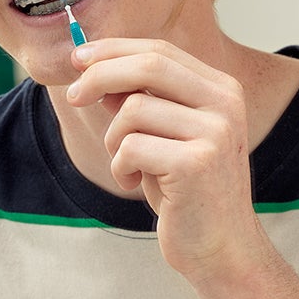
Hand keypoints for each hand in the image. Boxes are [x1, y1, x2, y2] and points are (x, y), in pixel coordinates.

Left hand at [64, 39, 271, 284]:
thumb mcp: (163, 137)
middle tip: (73, 96)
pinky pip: (132, 147)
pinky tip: (133, 183)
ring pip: (134, 110)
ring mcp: (215, 133)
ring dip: (113, 139)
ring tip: (125, 164)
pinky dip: (120, 166)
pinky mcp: (197, 163)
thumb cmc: (187, 192)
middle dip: (100, 76)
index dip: (114, 50)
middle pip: (149, 65)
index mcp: (221, 90)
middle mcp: (225, 105)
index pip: (160, 51)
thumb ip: (140, 101)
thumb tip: (94, 69)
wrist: (220, 247)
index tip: (78, 58)